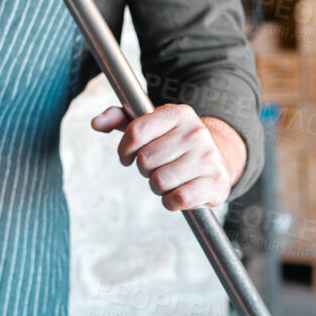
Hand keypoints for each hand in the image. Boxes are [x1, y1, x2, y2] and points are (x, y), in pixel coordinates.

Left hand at [91, 102, 229, 211]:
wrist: (219, 157)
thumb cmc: (173, 142)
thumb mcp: (149, 125)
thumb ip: (119, 119)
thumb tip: (96, 122)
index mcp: (178, 113)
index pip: (135, 132)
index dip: (125, 150)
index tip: (128, 157)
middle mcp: (195, 132)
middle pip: (145, 160)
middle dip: (145, 169)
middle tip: (158, 166)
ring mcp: (208, 157)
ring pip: (159, 182)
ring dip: (157, 187)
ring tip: (170, 178)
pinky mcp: (216, 182)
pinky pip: (177, 199)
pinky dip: (171, 202)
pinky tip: (180, 191)